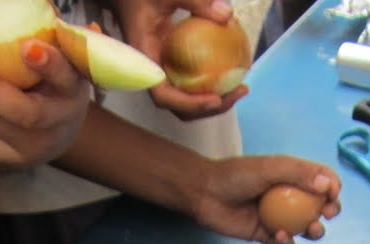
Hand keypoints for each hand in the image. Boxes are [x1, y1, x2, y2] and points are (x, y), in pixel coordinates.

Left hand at [0, 43, 89, 168]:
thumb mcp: (66, 63)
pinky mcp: (6, 158)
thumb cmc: (57, 85)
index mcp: (71, 95)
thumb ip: (58, 40)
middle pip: (22, 112)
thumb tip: (48, 9)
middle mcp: (54, 126)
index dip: (48, 64)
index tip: (27, 46)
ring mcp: (29, 147)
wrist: (57, 132)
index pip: (64, 79)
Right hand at [111, 0, 248, 120]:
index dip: (187, 103)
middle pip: (179, 107)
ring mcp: (162, 75)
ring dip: (214, 102)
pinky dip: (211, 86)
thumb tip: (227, 15)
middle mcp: (152, 75)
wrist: (129, 1)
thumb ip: (195, 1)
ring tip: (240, 87)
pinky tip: (232, 74)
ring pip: (186, 101)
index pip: (162, 95)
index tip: (214, 99)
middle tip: (238, 91)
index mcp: (144, 61)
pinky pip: (191, 86)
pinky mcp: (171, 70)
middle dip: (209, 108)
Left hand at [189, 156, 340, 243]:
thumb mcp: (270, 168)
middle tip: (326, 214)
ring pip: (306, 228)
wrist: (205, 194)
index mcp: (293, 176)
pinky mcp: (266, 235)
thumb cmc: (236, 175)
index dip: (333, 187)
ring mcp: (279, 217)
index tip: (332, 195)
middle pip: (320, 206)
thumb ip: (299, 173)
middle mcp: (289, 197)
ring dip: (314, 231)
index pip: (322, 180)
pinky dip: (287, 242)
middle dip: (330, 211)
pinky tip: (279, 235)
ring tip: (311, 229)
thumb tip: (328, 185)